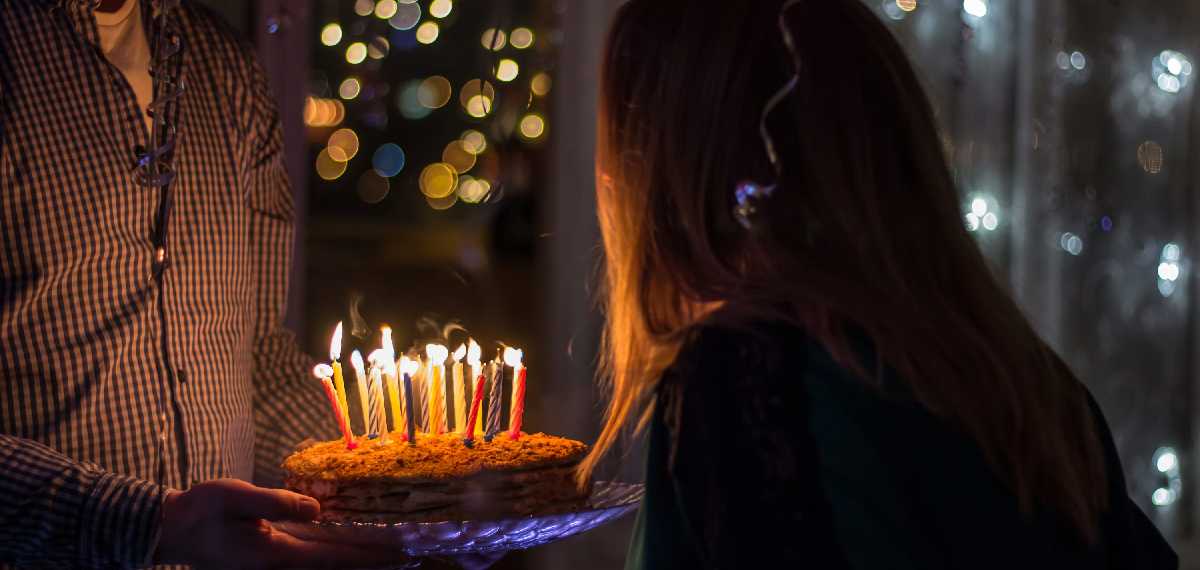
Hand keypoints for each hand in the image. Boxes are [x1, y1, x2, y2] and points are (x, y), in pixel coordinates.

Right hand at [155, 478, 403, 569]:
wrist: (171, 528)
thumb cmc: (203, 509)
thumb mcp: (238, 496)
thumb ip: (278, 503)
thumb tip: (318, 509)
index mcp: (275, 554)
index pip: (333, 555)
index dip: (366, 553)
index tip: (397, 550)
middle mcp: (278, 566)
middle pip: (334, 564)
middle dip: (370, 559)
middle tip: (406, 553)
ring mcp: (273, 566)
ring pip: (324, 564)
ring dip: (354, 558)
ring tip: (386, 554)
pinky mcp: (268, 560)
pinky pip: (310, 559)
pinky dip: (334, 555)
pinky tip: (346, 548)